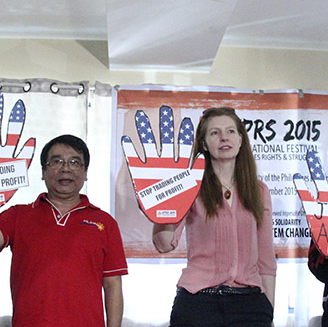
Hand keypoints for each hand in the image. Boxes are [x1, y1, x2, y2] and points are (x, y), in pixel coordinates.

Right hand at [121, 106, 203, 223]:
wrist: (166, 216)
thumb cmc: (180, 201)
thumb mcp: (191, 186)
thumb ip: (196, 171)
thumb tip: (201, 156)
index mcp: (179, 164)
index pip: (182, 145)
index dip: (184, 133)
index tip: (185, 121)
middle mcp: (166, 163)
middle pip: (165, 140)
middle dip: (165, 125)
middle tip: (164, 110)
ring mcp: (152, 167)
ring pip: (149, 146)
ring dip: (145, 132)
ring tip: (141, 117)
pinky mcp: (141, 175)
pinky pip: (134, 161)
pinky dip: (130, 151)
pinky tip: (126, 141)